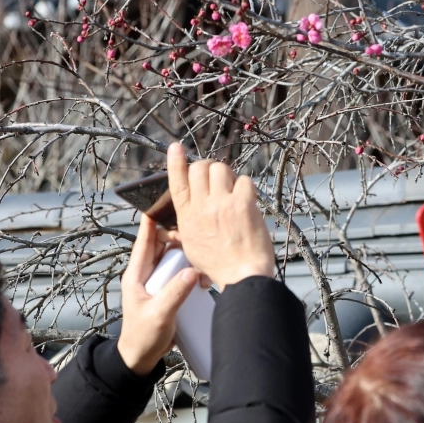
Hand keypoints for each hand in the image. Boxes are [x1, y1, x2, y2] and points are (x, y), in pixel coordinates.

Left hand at [117, 214, 200, 374]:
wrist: (141, 360)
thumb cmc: (143, 338)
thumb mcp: (159, 315)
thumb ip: (175, 293)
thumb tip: (194, 272)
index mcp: (137, 274)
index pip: (144, 239)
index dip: (154, 220)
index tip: (168, 204)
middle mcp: (147, 273)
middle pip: (163, 243)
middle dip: (179, 236)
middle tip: (196, 238)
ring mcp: (158, 281)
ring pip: (174, 256)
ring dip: (188, 253)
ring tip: (202, 255)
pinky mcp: (169, 290)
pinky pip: (181, 271)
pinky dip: (192, 268)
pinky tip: (203, 274)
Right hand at [166, 142, 275, 287]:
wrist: (243, 275)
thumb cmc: (220, 265)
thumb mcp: (192, 246)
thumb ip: (189, 224)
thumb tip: (192, 209)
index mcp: (187, 218)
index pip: (177, 184)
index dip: (176, 163)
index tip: (176, 147)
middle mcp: (202, 207)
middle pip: (200, 168)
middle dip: (208, 168)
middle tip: (217, 178)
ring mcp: (222, 203)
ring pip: (221, 169)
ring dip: (228, 175)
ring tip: (232, 190)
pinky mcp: (243, 203)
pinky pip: (244, 180)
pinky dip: (246, 187)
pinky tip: (247, 200)